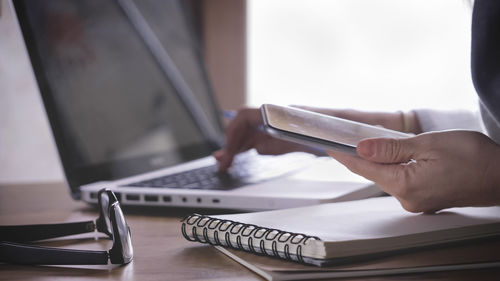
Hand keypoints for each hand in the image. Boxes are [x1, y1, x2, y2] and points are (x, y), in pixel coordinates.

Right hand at [215, 106, 421, 171]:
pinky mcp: (292, 136)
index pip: (252, 116)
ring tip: (225, 162)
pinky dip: (249, 148)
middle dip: (230, 142)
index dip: (234, 131)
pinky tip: (244, 155)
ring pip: (253, 132)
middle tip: (222, 162)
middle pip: (248, 125)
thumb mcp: (333, 131)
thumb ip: (307, 134)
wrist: (374, 128)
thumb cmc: (357, 126)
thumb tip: (286, 136)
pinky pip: (264, 140)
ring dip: (237, 146)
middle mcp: (285, 118)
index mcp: (291, 114)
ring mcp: (287, 127)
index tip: (228, 149)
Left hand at [328, 130, 499, 212]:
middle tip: (339, 137)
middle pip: (372, 173)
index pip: (363, 167)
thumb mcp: (429, 144)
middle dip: (356, 155)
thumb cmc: (473, 157)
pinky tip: (386, 155)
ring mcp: (415, 201)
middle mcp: (406, 198)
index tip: (326, 143)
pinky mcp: (423, 199)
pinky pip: (399, 180)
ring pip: (385, 176)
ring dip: (374, 160)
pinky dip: (389, 166)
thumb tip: (362, 147)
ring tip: (359, 142)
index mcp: (405, 184)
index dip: (342, 154)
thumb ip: (391, 148)